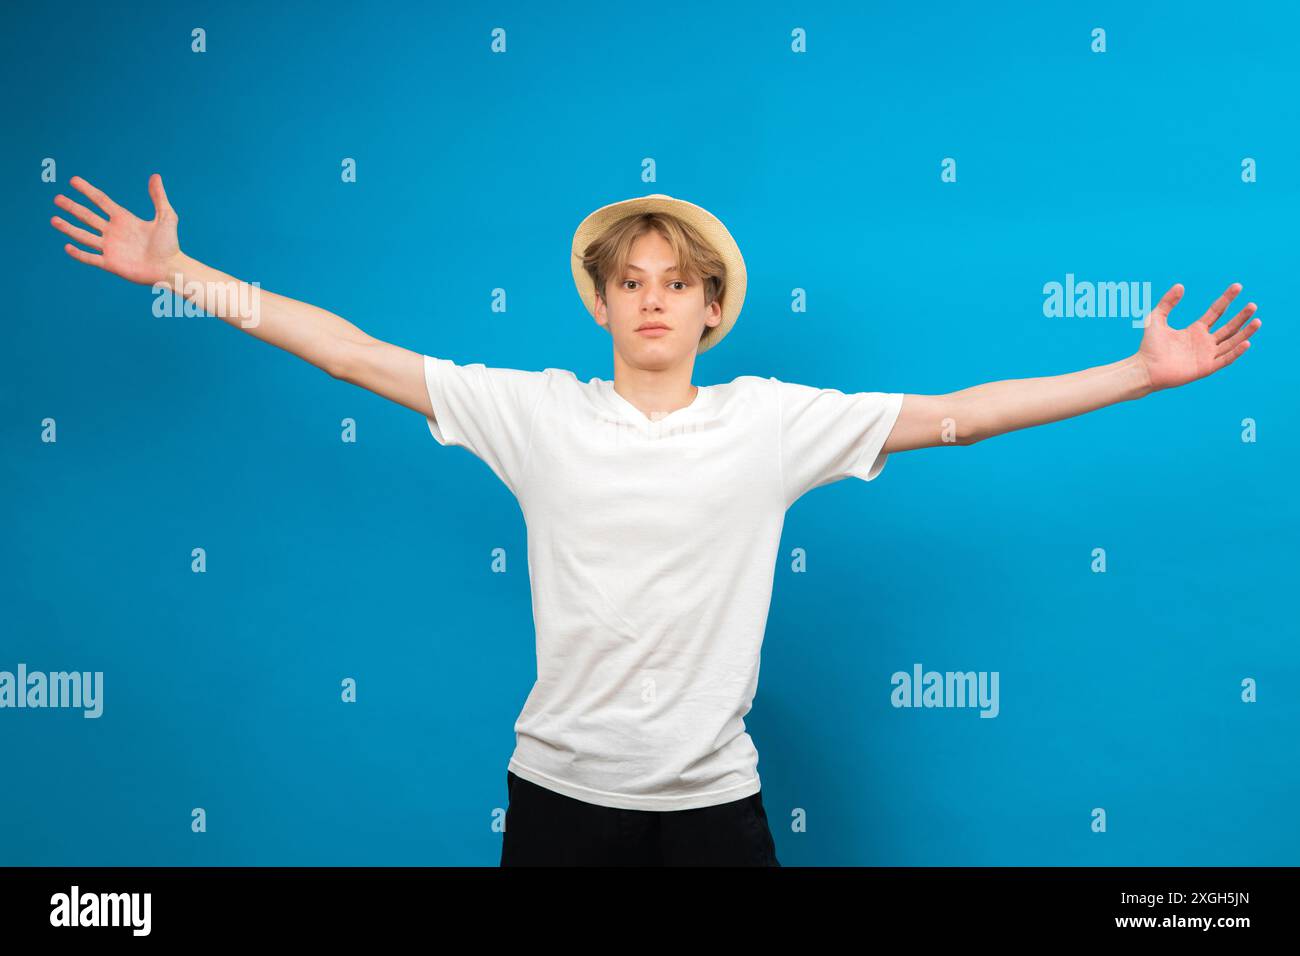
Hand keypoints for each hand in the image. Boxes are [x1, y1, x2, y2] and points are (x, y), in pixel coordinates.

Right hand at [50, 174, 182, 285]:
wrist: (170, 268)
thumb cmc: (170, 244)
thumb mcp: (166, 216)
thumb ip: (159, 197)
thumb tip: (155, 176)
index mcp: (123, 219)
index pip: (100, 200)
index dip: (87, 190)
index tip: (73, 180)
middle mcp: (113, 232)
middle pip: (87, 216)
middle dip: (72, 207)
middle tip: (57, 198)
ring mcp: (110, 248)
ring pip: (84, 236)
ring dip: (69, 228)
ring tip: (54, 220)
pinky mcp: (111, 263)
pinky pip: (90, 258)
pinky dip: (79, 253)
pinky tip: (67, 246)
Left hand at [1134, 282, 1260, 392]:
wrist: (1145, 369)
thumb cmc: (1149, 346)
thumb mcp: (1156, 318)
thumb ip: (1167, 302)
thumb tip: (1180, 285)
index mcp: (1196, 330)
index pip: (1217, 312)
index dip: (1227, 299)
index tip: (1237, 286)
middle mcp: (1204, 342)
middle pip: (1229, 327)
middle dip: (1241, 316)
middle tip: (1252, 305)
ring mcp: (1207, 355)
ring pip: (1231, 342)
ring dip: (1245, 333)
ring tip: (1257, 321)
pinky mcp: (1206, 368)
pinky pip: (1225, 360)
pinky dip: (1236, 352)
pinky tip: (1246, 342)